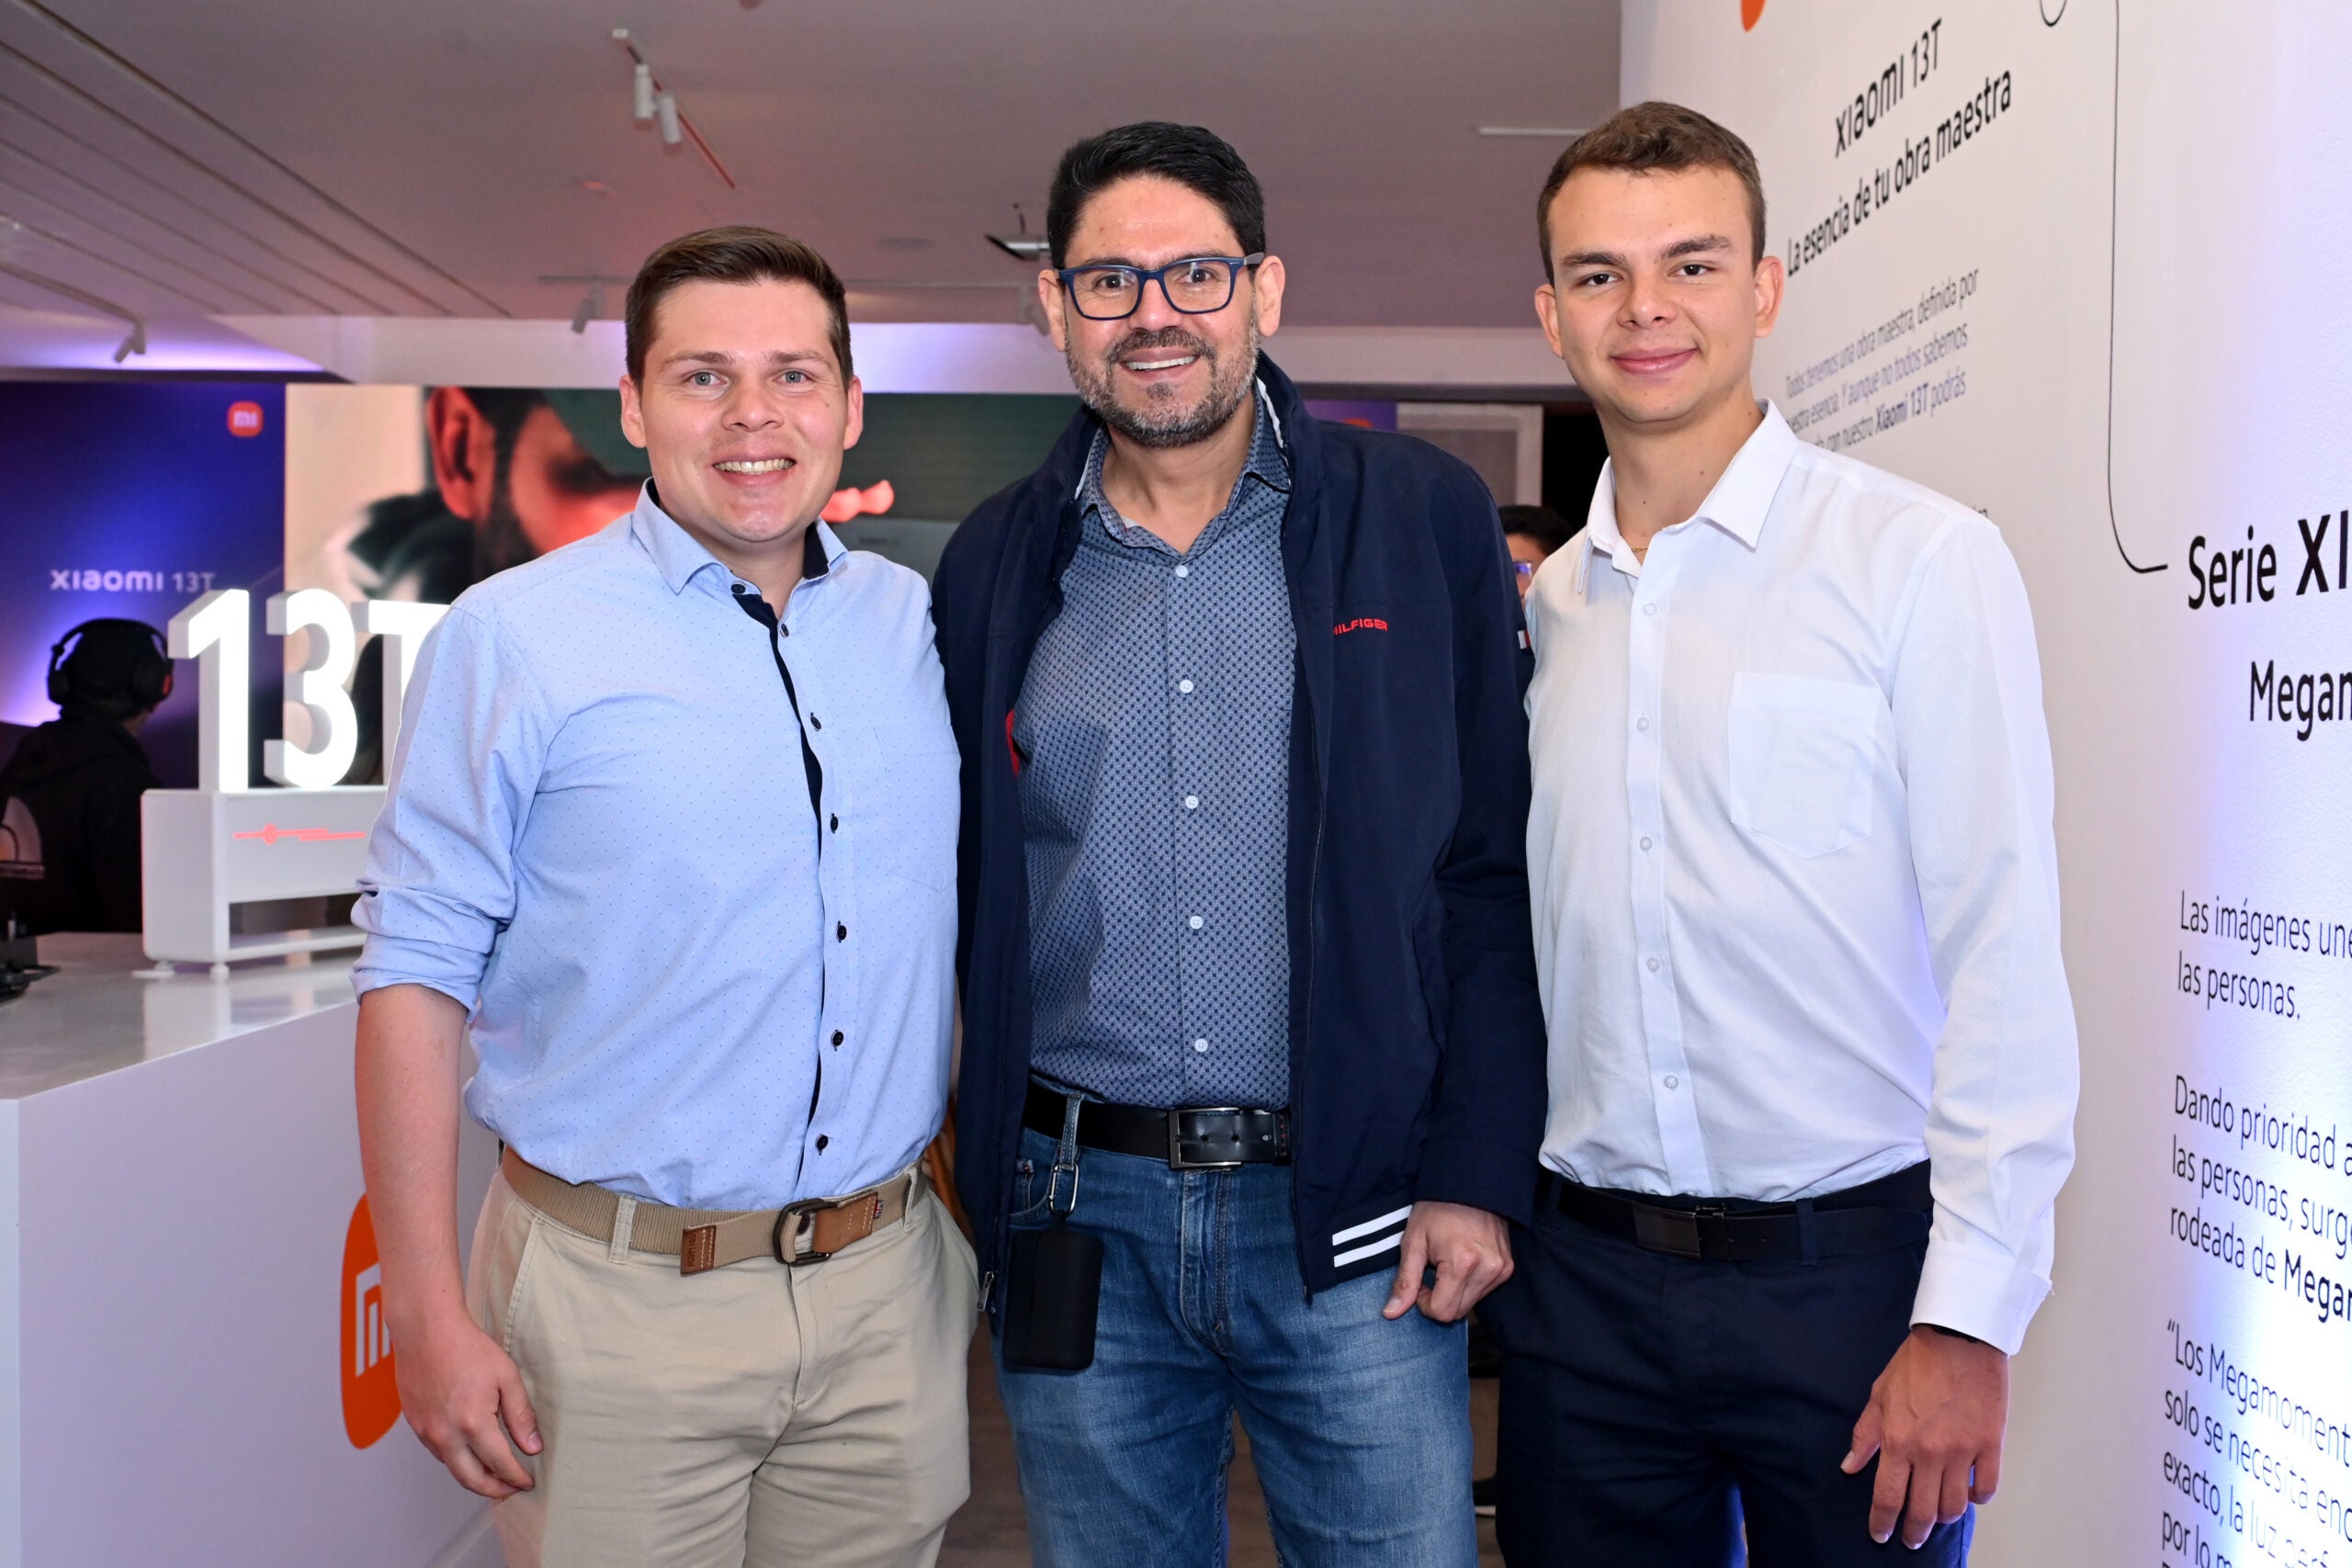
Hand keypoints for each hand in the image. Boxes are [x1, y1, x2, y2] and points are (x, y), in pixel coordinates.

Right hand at [395, 1308, 542, 1499]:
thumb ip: (521, 1415)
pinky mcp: (415, 1425)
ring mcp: (427, 1432)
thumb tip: (533, 1446)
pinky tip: (469, 1451)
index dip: (516, 1478)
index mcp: (473, 1424)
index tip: (527, 1482)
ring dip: (474, 1476)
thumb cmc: (467, 1348)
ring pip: (452, 1468)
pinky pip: (438, 1453)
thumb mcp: (507, 1377)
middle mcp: (446, 1435)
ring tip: (494, 1472)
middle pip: (471, 1479)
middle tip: (511, 1489)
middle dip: (494, 1490)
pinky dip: (456, 1459)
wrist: (426, 1331)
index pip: (500, 1464)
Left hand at [1382, 1200, 1512, 1322]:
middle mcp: (1487, 1270)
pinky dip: (1468, 1285)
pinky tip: (1462, 1262)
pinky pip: (1483, 1291)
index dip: (1425, 1303)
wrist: (1468, 1183)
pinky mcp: (1507, 1267)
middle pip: (1458, 1313)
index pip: (1442, 1313)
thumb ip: (1404, 1281)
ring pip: (1471, 1304)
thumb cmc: (1436, 1209)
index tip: (1420, 1281)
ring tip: (1446, 1264)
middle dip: (1439, 1299)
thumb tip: (1390, 1313)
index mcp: (1462, 1264)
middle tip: (1431, 1271)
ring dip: (1454, 1293)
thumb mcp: (1413, 1242)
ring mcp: (1501, 1269)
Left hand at [1842, 1325, 2008, 1548]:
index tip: (1880, 1535)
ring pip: (1955, 1506)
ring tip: (1938, 1516)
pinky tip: (1969, 1494)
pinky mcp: (1991, 1444)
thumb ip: (1865, 1435)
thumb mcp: (1879, 1395)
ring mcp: (1963, 1451)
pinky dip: (1977, 1497)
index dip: (1882, 1522)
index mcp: (1897, 1440)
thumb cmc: (1917, 1363)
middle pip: (1922, 1510)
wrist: (1958, 1339)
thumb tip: (1850, 1467)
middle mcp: (1929, 1452)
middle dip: (1914, 1531)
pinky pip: (1987, 1487)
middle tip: (1911, 1538)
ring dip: (1945, 1517)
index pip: (1887, 1497)